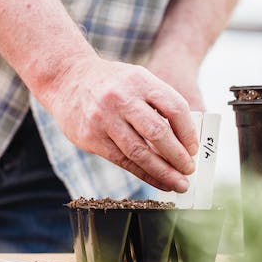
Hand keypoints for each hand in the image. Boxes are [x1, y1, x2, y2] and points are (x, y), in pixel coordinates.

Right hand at [40, 56, 198, 192]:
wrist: (67, 78)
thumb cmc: (110, 82)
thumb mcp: (137, 79)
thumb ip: (158, 104)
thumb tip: (183, 141)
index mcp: (140, 80)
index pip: (174, 108)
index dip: (188, 133)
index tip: (194, 150)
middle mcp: (122, 98)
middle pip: (157, 133)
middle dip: (177, 156)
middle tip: (189, 170)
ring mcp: (104, 119)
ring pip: (139, 152)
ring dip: (163, 172)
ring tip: (178, 184)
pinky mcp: (92, 137)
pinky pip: (123, 161)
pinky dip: (144, 174)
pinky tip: (157, 182)